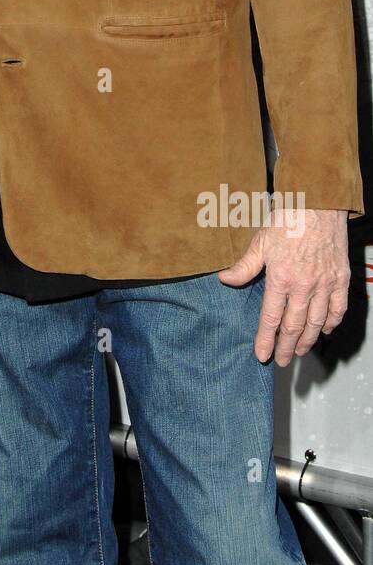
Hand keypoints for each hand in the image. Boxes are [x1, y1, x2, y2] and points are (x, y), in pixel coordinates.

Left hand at [218, 206, 349, 364]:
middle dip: (287, 347)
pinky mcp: (340, 278)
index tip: (262, 355)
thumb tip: (225, 280)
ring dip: (307, 340)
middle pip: (294, 326)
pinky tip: (323, 330)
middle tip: (283, 361)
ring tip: (300, 351)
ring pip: (316, 322)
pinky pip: (338, 308)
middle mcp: (304, 286)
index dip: (266, 339)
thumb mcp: (260, 241)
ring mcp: (325, 283)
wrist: (318, 203)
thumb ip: (244, 265)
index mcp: (281, 278)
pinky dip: (331, 322)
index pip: (271, 318)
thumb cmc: (287, 219)